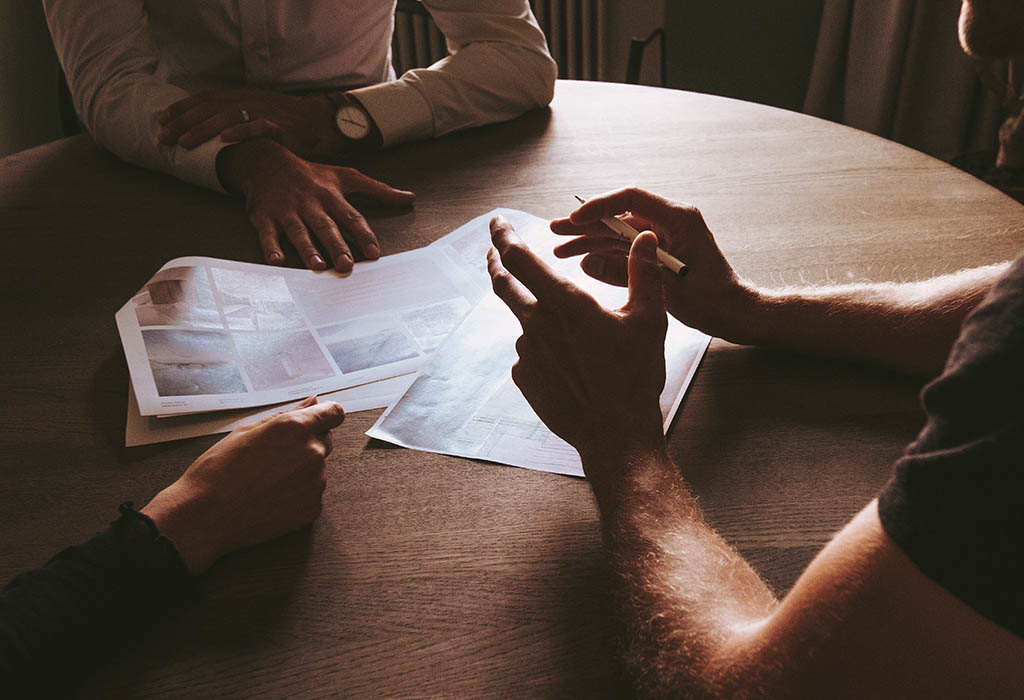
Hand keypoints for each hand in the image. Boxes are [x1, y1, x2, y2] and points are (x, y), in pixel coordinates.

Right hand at [142, 397, 344, 574]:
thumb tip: (312, 402)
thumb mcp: (247, 431)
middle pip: (326, 440)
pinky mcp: (312, 508)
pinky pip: (311, 493)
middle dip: (307, 443)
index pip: (333, 413)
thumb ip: (287, 415)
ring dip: (300, 471)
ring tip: (265, 480)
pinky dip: (297, 494)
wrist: (205, 517)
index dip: (325, 415)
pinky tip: (270, 497)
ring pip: (317, 469)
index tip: (318, 420)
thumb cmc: (218, 471)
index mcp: (295, 428)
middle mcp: (312, 453)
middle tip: (274, 456)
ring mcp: (315, 483)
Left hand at [157, 88, 342, 158]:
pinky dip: (240, 131)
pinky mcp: (281, 127)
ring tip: (185, 142)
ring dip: (203, 128)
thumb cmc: (288, 122)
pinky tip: (224, 139)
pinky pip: (258, 127)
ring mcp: (264, 113)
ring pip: (227, 116)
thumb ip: (235, 118)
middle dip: (183, 121)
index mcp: (242, 96)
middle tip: (163, 136)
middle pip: (209, 108)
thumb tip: (207, 130)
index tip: (161, 119)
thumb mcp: (257, 113)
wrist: (322, 122)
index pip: (205, 98)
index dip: (182, 107)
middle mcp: (249, 101)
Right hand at [217, 139, 414, 271]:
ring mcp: (286, 210)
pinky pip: (267, 233)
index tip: (374, 253)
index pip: (351, 217)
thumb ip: (378, 190)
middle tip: (347, 265)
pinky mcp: (264, 217)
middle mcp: (310, 203)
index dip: (363, 235)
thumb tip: (410, 197)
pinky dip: (271, 247)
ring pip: (298, 231)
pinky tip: (276, 261)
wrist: (266, 161)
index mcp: (330, 195)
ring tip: (317, 266)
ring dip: (307, 249)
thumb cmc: (312, 174)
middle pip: (325, 226)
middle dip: (337, 245)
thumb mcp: (346, 176)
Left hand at [487, 215, 667, 468]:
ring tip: (575, 337)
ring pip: (525, 321)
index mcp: (565, 303)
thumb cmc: (634, 377)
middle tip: (493, 250)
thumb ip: (643, 273)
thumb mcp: (648, 320)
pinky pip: (529, 353)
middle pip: (504, 285)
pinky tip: (569, 364)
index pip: (521, 259)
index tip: (496, 222)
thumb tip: (644, 237)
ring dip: (537, 316)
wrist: (616, 434)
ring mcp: (527, 353)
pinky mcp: (524, 377)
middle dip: (496, 262)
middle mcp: (537, 324)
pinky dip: (543, 348)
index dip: (504, 237)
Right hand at [551, 187, 760, 343]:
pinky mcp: (659, 252)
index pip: (631, 198)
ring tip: (560, 248)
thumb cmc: (713, 299)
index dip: (600, 206)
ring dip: (591, 240)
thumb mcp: (666, 286)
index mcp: (678, 218)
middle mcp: (669, 221)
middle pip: (620, 215)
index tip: (575, 219)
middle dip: (586, 224)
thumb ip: (626, 272)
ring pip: (619, 233)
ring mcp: (663, 237)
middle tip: (555, 231)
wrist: (734, 313)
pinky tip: (583, 260)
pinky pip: (626, 248)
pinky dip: (605, 254)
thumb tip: (588, 261)